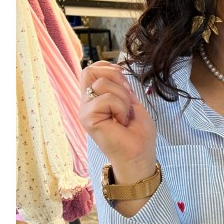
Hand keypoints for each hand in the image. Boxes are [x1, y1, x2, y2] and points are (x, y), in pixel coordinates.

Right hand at [78, 61, 157, 182]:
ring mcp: (85, 111)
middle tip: (127, 98)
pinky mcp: (87, 118)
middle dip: (115, 77)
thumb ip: (120, 87)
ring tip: (125, 117)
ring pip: (102, 84)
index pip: (91, 70)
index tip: (125, 83)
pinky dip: (121, 108)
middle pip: (90, 71)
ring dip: (123, 98)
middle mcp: (86, 104)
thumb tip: (116, 70)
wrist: (139, 156)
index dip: (108, 68)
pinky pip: (106, 98)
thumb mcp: (131, 103)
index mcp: (95, 100)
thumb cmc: (137, 135)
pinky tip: (121, 123)